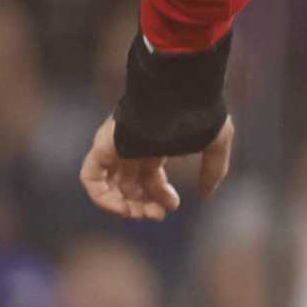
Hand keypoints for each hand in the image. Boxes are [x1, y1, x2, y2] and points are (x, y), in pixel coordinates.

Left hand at [79, 112, 233, 219]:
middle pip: (130, 185)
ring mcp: (116, 146)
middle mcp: (133, 146)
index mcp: (156, 143)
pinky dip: (102, 197)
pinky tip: (122, 207)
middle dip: (143, 204)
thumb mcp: (215, 143)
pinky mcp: (102, 146)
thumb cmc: (198, 113)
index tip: (173, 206)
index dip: (160, 195)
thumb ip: (213, 170)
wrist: (180, 92)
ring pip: (108, 185)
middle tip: (157, 215)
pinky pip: (91, 178)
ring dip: (122, 206)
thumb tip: (206, 195)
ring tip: (141, 214)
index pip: (150, 177)